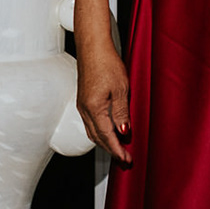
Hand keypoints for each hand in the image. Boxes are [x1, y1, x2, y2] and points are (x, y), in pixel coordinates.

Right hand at [77, 26, 132, 162]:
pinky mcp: (84, 100)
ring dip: (105, 142)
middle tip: (125, 159)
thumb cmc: (107, 63)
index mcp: (94, 108)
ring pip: (93, 132)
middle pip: (98, 138)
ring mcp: (83, 106)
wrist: (93, 48)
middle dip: (111, 150)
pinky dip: (101, 132)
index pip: (106, 137)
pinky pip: (91, 123)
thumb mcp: (121, 89)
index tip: (126, 160)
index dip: (117, 150)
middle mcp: (85, 110)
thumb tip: (123, 132)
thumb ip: (121, 113)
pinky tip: (110, 131)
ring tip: (119, 149)